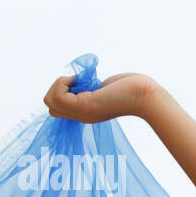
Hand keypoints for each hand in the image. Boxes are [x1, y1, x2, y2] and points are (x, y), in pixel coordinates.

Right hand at [43, 72, 157, 123]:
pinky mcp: (85, 105)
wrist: (146, 96)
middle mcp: (82, 116)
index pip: (57, 108)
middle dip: (56, 88)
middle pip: (50, 106)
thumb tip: (78, 80)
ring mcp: (82, 112)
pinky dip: (62, 83)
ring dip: (58, 84)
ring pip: (49, 101)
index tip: (79, 83)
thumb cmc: (131, 88)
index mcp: (86, 113)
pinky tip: (79, 80)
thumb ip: (90, 88)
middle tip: (77, 82)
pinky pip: (57, 96)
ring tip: (78, 81)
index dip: (61, 91)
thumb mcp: (104, 88)